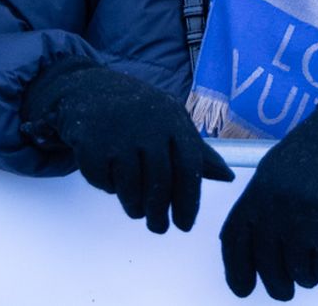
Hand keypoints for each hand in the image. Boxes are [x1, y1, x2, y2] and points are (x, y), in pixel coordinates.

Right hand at [21, 58, 233, 232]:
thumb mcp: (171, 122)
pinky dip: (108, 187)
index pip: (189, 166)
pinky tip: (110, 175)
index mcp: (172, 120)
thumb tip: (228, 176)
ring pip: (131, 189)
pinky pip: (105, 182)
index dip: (189, 200)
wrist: (89, 89)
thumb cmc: (139, 111)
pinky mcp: (92, 144)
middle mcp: (148, 126)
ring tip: (136, 209)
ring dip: (134, 207)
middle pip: (160, 183)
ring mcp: (118, 134)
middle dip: (159, 213)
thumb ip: (197, 151)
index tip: (184, 225)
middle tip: (159, 228)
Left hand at [220, 88, 317, 299]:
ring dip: (306, 278)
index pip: (235, 242)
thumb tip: (248, 252)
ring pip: (298, 271)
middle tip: (285, 290)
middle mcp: (273, 207)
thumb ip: (258, 209)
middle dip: (278, 285)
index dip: (236, 271)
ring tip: (312, 270)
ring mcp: (301, 216)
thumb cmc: (308, 157)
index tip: (243, 288)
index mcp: (255, 194)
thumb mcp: (271, 176)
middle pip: (268, 265)